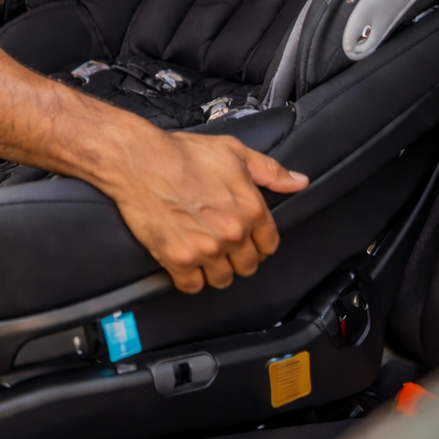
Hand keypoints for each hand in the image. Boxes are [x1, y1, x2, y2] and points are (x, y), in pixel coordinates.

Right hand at [102, 130, 308, 293]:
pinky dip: (189, 279)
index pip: (269, 244)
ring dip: (214, 271)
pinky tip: (184, 263)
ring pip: (222, 279)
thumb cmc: (182, 154)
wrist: (139, 161)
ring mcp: (206, 249)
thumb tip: (298, 182)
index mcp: (251, 208)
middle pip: (247, 266)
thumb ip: (269, 170)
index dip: (258, 243)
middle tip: (220, 245)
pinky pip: (192, 286)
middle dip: (237, 258)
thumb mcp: (233, 152)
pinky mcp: (178, 259)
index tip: (246, 239)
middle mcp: (233, 233)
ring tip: (202, 254)